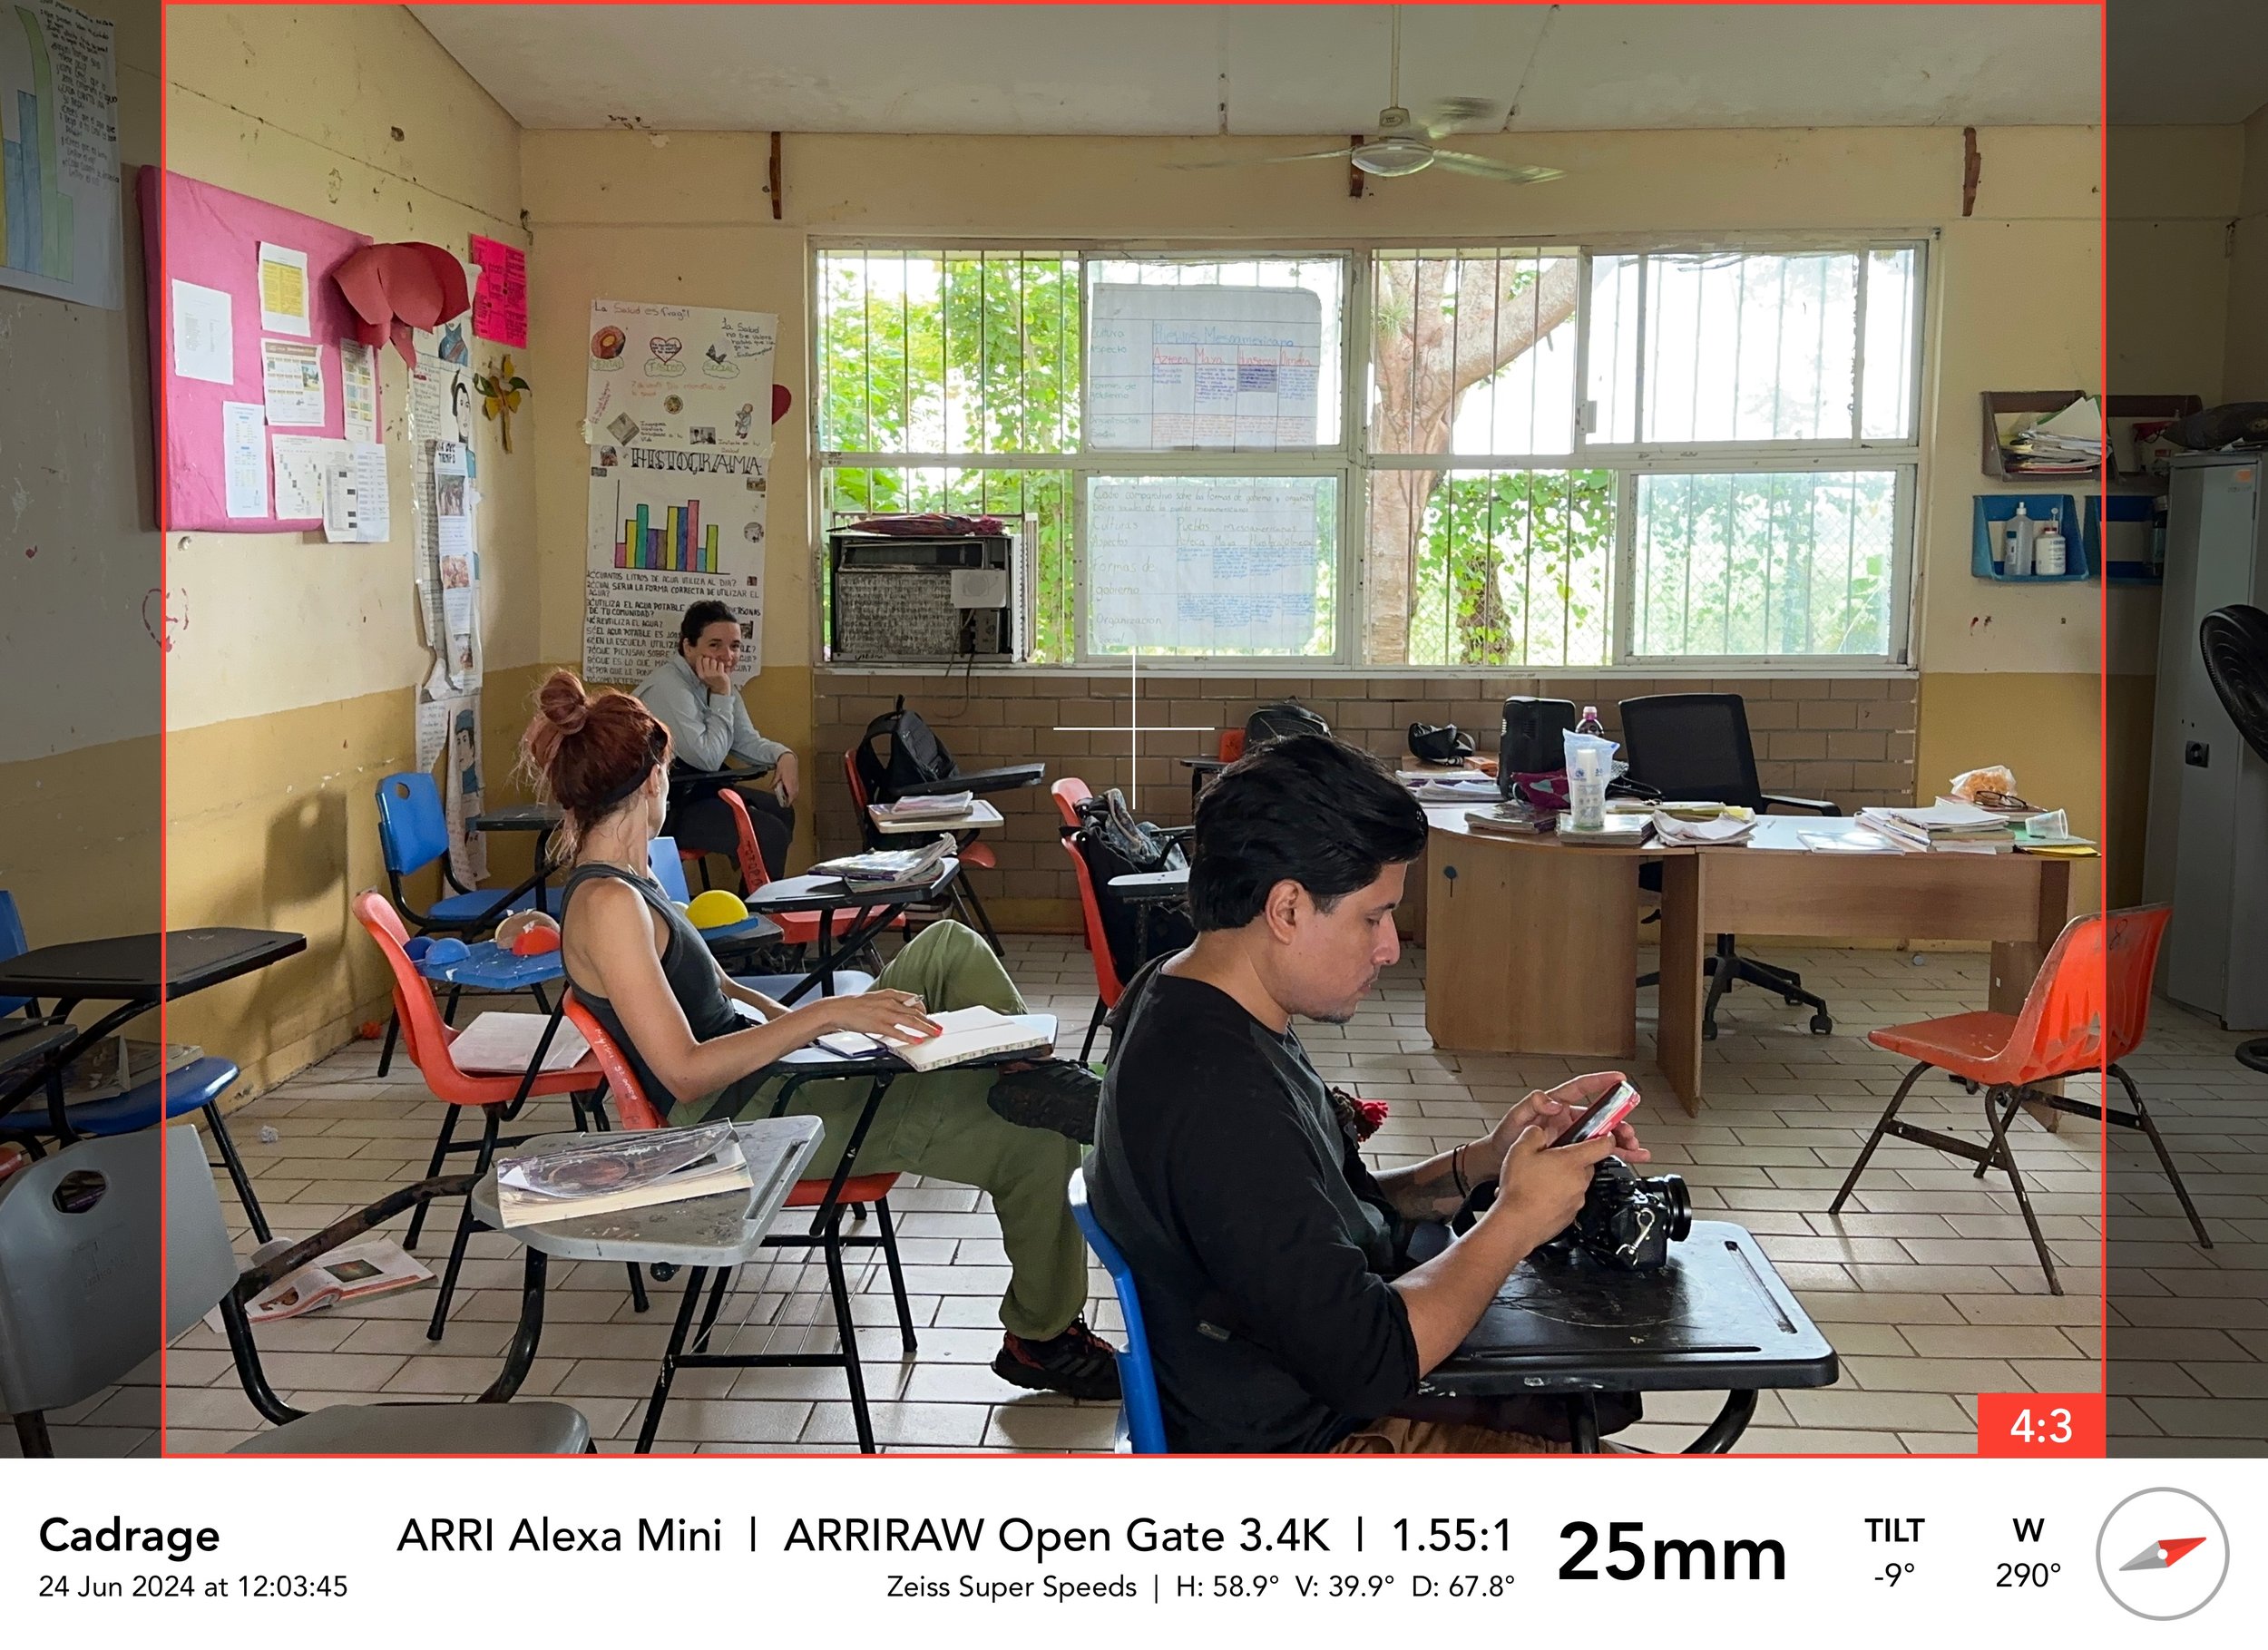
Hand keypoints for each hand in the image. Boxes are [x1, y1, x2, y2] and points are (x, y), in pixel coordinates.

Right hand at [694, 652, 732, 697]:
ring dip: (716, 663)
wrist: (720, 690)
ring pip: (713, 661)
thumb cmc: (712, 681)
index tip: (704, 658)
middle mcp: (706, 674)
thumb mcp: (704, 675)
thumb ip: (702, 667)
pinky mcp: (720, 674)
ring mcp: (713, 674)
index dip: (702, 657)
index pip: (699, 660)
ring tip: (716, 668)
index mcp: (700, 674)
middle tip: (711, 664)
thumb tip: (702, 656)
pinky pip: (720, 664)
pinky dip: (721, 666)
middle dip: (709, 660)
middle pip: (706, 659)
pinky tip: (721, 670)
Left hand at [772, 750, 798, 807]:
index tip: (785, 805)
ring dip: (792, 796)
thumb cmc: (784, 765)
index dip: (789, 802)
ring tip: (787, 798)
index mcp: (789, 783)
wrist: (789, 759)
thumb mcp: (777, 774)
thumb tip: (771, 787)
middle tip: (785, 803)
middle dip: (790, 800)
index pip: (791, 796)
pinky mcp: (797, 780)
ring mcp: (796, 782)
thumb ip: (774, 782)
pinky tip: (789, 792)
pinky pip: (796, 789)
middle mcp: (794, 783)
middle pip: (794, 796)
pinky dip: (793, 792)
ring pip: (796, 793)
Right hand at [820, 988, 941, 1044]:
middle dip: (929, 1021)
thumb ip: (889, 1003)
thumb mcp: (875, 999)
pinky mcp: (879, 1025)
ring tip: (934, 1033)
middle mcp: (890, 1003)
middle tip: (938, 1027)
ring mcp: (885, 1014)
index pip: (913, 1000)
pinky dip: (909, 1037)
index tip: (929, 1016)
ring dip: (925, 1028)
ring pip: (911, 1021)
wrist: (839, 1009)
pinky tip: (917, 1040)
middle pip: (915, 1012)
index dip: (924, 1009)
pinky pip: (898, 1032)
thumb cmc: (854, 1005)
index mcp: (889, 994)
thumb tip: (901, 1009)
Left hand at [1484, 1070, 1650, 1164]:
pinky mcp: (1574, 1151)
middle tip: (1629, 1130)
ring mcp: (1572, 1136)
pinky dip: (1616, 1153)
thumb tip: (1551, 1101)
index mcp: (1556, 1105)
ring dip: (1621, 1140)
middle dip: (1619, 1121)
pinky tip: (1631, 1157)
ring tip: (1635, 1148)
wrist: (1499, 1160)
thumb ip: (1531, 1105)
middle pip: (1601, 1115)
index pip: (1581, 1088)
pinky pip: (1599, 1150)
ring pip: (1604, 1134)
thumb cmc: (1505, 1137)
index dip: (1600, 1081)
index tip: (1619, 1078)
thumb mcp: (1515, 1118)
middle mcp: (1568, 1118)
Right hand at [1488, 1125, 1621, 1250]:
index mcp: (1572, 1162)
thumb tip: (1539, 1132)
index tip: (1603, 1134)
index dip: (1605, 1136)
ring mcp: (1576, 1200)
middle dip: (1572, 1159)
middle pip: (1587, 1164)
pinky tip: (1540, 1196)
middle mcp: (1579, 1181)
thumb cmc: (1519, 1190)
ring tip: (1541, 1180)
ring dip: (1564, 1178)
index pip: (1603, 1145)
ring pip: (1577, 1182)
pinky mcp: (1570, 1215)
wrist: (1516, 1224)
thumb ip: (1534, 1135)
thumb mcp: (1520, 1150)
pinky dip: (1559, 1196)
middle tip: (1551, 1159)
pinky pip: (1569, 1199)